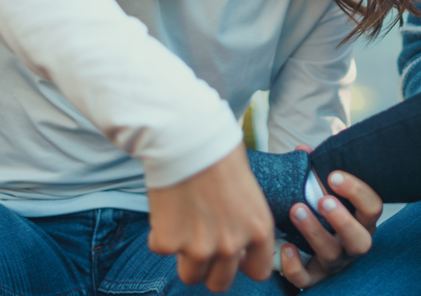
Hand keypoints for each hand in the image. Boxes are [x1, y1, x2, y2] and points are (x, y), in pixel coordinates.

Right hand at [147, 143, 273, 292]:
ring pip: (191, 276)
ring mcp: (198, 247)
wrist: (187, 138)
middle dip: (212, 269)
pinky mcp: (168, 243)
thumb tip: (238, 243)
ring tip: (185, 227)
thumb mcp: (249, 192)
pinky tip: (168, 206)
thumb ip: (244, 222)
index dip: (244, 263)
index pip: (258, 272)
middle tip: (204, 246)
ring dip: (186, 257)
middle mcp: (232, 245)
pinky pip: (161, 249)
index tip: (235, 254)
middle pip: (220, 283)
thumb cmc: (220, 155)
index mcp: (259, 229)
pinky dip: (161, 233)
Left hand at [278, 147, 382, 288]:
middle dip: (342, 220)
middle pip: (360, 240)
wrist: (308, 243)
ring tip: (296, 210)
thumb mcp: (323, 189)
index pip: (372, 207)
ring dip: (315, 232)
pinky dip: (295, 267)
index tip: (333, 175)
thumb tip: (303, 149)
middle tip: (322, 199)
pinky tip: (285, 248)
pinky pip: (306, 280)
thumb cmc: (320, 208)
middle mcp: (353, 244)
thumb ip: (317, 169)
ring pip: (332, 255)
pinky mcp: (314, 278)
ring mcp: (335, 263)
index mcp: (362, 220)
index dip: (357, 191)